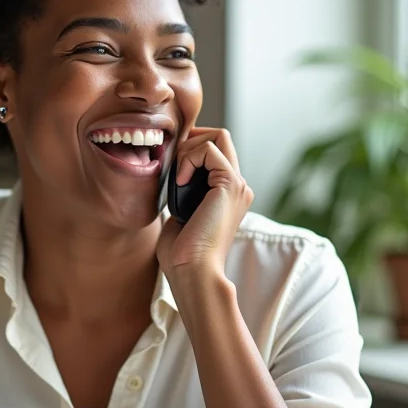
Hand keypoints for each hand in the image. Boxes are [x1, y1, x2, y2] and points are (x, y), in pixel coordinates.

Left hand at [157, 128, 253, 277]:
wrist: (193, 271)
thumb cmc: (181, 255)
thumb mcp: (179, 215)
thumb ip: (181, 194)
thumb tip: (170, 179)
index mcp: (227, 194)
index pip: (214, 149)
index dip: (189, 149)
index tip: (170, 169)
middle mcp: (238, 186)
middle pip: (220, 136)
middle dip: (190, 141)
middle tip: (174, 167)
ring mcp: (238, 185)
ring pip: (217, 136)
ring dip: (188, 149)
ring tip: (177, 177)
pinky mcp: (231, 184)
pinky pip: (209, 149)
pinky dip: (188, 158)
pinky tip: (180, 182)